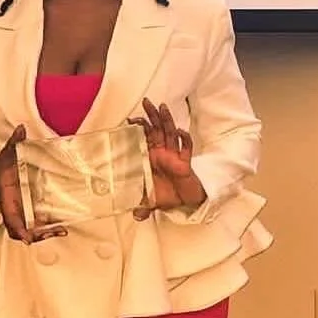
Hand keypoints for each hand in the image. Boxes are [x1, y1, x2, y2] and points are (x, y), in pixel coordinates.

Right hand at [0, 126, 65, 243]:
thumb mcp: (6, 155)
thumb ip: (14, 143)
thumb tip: (21, 128)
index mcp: (7, 198)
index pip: (10, 218)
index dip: (19, 228)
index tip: (28, 237)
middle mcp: (12, 209)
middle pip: (20, 231)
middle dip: (37, 235)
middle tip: (56, 232)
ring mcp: (18, 213)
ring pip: (28, 231)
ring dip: (44, 234)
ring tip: (62, 231)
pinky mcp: (24, 213)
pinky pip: (34, 225)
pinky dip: (45, 228)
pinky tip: (60, 226)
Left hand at [130, 98, 206, 216]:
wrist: (185, 201)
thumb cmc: (167, 195)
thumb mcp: (149, 200)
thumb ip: (141, 205)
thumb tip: (134, 215)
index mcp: (151, 158)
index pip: (145, 138)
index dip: (139, 128)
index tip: (131, 119)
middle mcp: (162, 153)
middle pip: (157, 130)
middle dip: (152, 116)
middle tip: (147, 102)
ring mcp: (174, 156)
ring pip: (170, 134)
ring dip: (166, 121)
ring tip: (162, 107)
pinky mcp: (185, 161)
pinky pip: (186, 147)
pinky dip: (184, 139)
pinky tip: (181, 131)